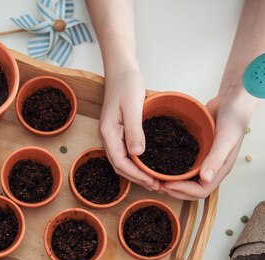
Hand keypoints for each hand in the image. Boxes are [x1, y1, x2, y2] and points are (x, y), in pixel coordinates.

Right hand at [98, 68, 159, 190]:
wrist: (120, 69)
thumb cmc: (126, 83)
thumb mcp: (132, 106)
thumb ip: (134, 130)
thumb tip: (137, 154)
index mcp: (109, 132)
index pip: (120, 162)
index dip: (136, 175)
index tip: (152, 182)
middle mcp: (108, 136)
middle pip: (120, 166)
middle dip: (137, 178)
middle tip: (156, 186)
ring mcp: (113, 134)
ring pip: (122, 161)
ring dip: (137, 173)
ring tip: (154, 180)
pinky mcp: (119, 131)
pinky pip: (126, 152)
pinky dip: (137, 163)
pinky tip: (148, 165)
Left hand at [160, 91, 254, 199]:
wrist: (232, 102)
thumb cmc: (234, 119)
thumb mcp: (227, 137)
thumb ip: (216, 157)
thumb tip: (206, 178)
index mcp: (219, 170)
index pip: (201, 191)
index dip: (184, 191)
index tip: (167, 184)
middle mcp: (210, 169)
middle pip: (191, 190)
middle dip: (174, 190)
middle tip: (156, 185)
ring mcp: (203, 161)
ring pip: (186, 179)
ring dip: (171, 182)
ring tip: (155, 178)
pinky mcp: (196, 152)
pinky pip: (182, 165)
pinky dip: (171, 168)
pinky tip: (159, 163)